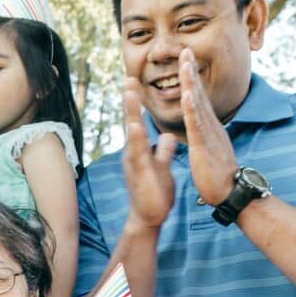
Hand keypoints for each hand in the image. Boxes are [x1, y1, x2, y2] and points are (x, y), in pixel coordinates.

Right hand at [120, 78, 177, 231]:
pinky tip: (136, 125)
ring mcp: (134, 162)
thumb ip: (163, 150)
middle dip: (130, 101)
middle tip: (128, 78)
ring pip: (132, 133)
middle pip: (131, 122)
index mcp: (140, 150)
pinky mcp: (139, 173)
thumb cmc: (154, 193)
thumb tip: (167, 136)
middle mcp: (133, 153)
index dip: (138, 104)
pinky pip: (138, 153)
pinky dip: (137, 138)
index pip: (138, 122)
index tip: (137, 83)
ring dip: (131, 113)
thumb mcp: (161, 166)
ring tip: (129, 93)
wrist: (148, 218)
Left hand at [179, 47, 238, 205]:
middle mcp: (211, 125)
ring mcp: (209, 133)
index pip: (198, 98)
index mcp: (208, 126)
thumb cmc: (218, 174)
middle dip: (192, 70)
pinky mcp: (205, 145)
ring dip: (192, 82)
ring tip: (185, 62)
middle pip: (200, 93)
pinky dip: (192, 109)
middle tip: (186, 48)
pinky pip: (197, 125)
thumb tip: (201, 126)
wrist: (231, 192)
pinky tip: (187, 95)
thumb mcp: (210, 148)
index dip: (192, 77)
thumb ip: (205, 135)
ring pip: (198, 104)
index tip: (186, 58)